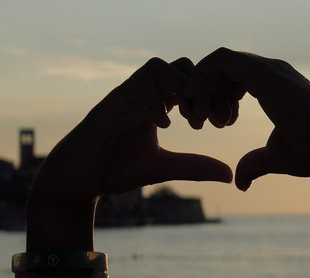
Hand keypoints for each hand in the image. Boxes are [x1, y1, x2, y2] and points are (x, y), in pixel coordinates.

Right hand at [28, 57, 232, 211]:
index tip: (224, 122)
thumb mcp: (163, 169)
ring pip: (157, 67)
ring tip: (188, 118)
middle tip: (208, 121)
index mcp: (158, 104)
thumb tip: (230, 175)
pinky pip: (133, 88)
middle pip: (181, 65)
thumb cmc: (116, 170)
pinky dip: (153, 102)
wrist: (79, 180)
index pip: (194, 81)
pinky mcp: (108, 106)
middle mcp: (143, 94)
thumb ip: (194, 167)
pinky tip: (162, 126)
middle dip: (201, 90)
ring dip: (178, 87)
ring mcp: (125, 97)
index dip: (214, 96)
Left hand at [184, 47, 309, 190]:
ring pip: (217, 63)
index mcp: (273, 85)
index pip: (233, 77)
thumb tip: (240, 183)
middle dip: (202, 93)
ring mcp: (268, 69)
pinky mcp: (263, 73)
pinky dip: (202, 78)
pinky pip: (220, 61)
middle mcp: (271, 71)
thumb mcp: (275, 158)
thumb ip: (254, 164)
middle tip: (197, 122)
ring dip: (199, 88)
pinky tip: (201, 107)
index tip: (210, 124)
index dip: (215, 96)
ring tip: (198, 119)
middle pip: (222, 69)